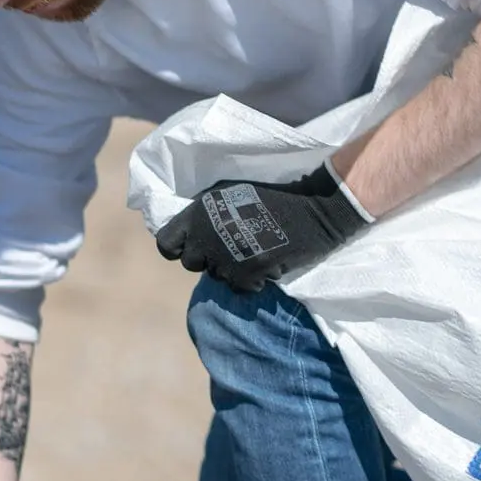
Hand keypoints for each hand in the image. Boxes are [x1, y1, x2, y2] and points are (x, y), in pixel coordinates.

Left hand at [155, 162, 370, 292]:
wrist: (315, 207)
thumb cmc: (275, 197)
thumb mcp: (230, 193)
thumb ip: (205, 214)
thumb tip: (188, 236)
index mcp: (200, 209)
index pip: (166, 243)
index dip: (178, 248)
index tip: (196, 248)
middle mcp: (207, 232)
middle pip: (191, 263)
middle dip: (208, 260)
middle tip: (232, 249)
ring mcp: (226, 254)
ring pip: (216, 277)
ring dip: (232, 270)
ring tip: (253, 252)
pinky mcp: (247, 271)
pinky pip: (239, 287)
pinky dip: (252, 281)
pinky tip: (266, 264)